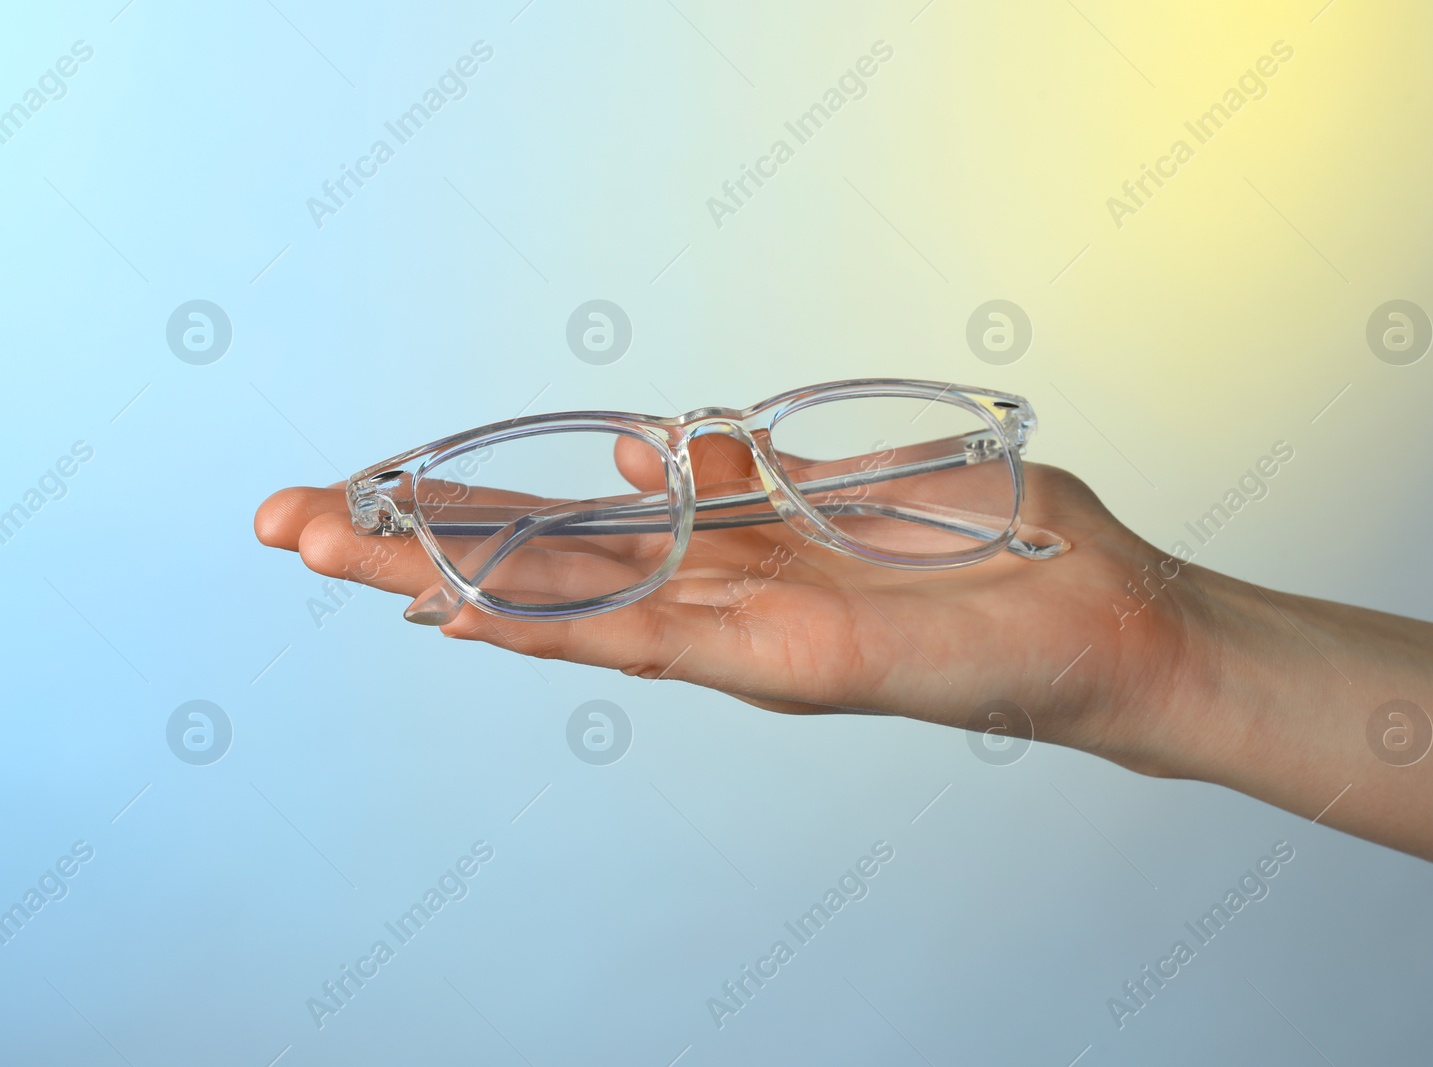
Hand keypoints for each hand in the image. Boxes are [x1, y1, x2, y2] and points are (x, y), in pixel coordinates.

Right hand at [254, 447, 1207, 777]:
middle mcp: (721, 599)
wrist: (1117, 624)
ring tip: (331, 549)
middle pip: (543, 568)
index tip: (372, 486)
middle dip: (413, 541)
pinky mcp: (795, 661)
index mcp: (735, 550)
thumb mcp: (868, 483)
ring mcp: (746, 635)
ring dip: (446, 575)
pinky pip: (658, 639)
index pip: (577, 528)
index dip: (471, 508)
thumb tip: (654, 437)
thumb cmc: (1008, 553)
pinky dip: (559, 624)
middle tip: (289, 518)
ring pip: (570, 606)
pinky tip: (467, 606)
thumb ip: (756, 477)